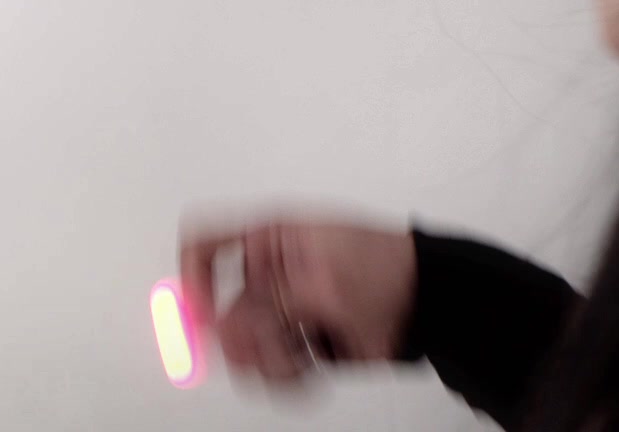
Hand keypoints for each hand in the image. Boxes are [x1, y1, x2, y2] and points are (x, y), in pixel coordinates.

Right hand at [178, 217, 415, 383]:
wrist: (426, 302)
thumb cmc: (384, 266)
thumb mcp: (323, 282)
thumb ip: (271, 305)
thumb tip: (224, 327)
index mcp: (266, 238)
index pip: (204, 246)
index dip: (192, 279)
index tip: (199, 315)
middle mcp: (266, 274)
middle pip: (221, 312)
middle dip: (241, 338)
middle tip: (269, 350)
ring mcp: (279, 310)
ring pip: (243, 346)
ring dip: (265, 362)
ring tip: (298, 362)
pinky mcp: (294, 342)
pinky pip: (269, 368)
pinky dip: (282, 379)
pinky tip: (305, 376)